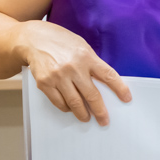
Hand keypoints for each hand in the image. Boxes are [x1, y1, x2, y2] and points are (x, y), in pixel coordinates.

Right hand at [16, 21, 130, 125]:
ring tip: (86, 117)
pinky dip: (66, 108)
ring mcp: (58, 76)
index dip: (120, 89)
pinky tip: (69, 108)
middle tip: (104, 120)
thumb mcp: (81, 46)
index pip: (108, 75)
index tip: (126, 99)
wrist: (33, 39)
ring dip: (82, 113)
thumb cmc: (60, 41)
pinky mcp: (45, 83)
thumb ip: (92, 62)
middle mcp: (73, 67)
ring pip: (75, 102)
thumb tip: (103, 83)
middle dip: (100, 111)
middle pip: (92, 95)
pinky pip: (59, 102)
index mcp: (86, 56)